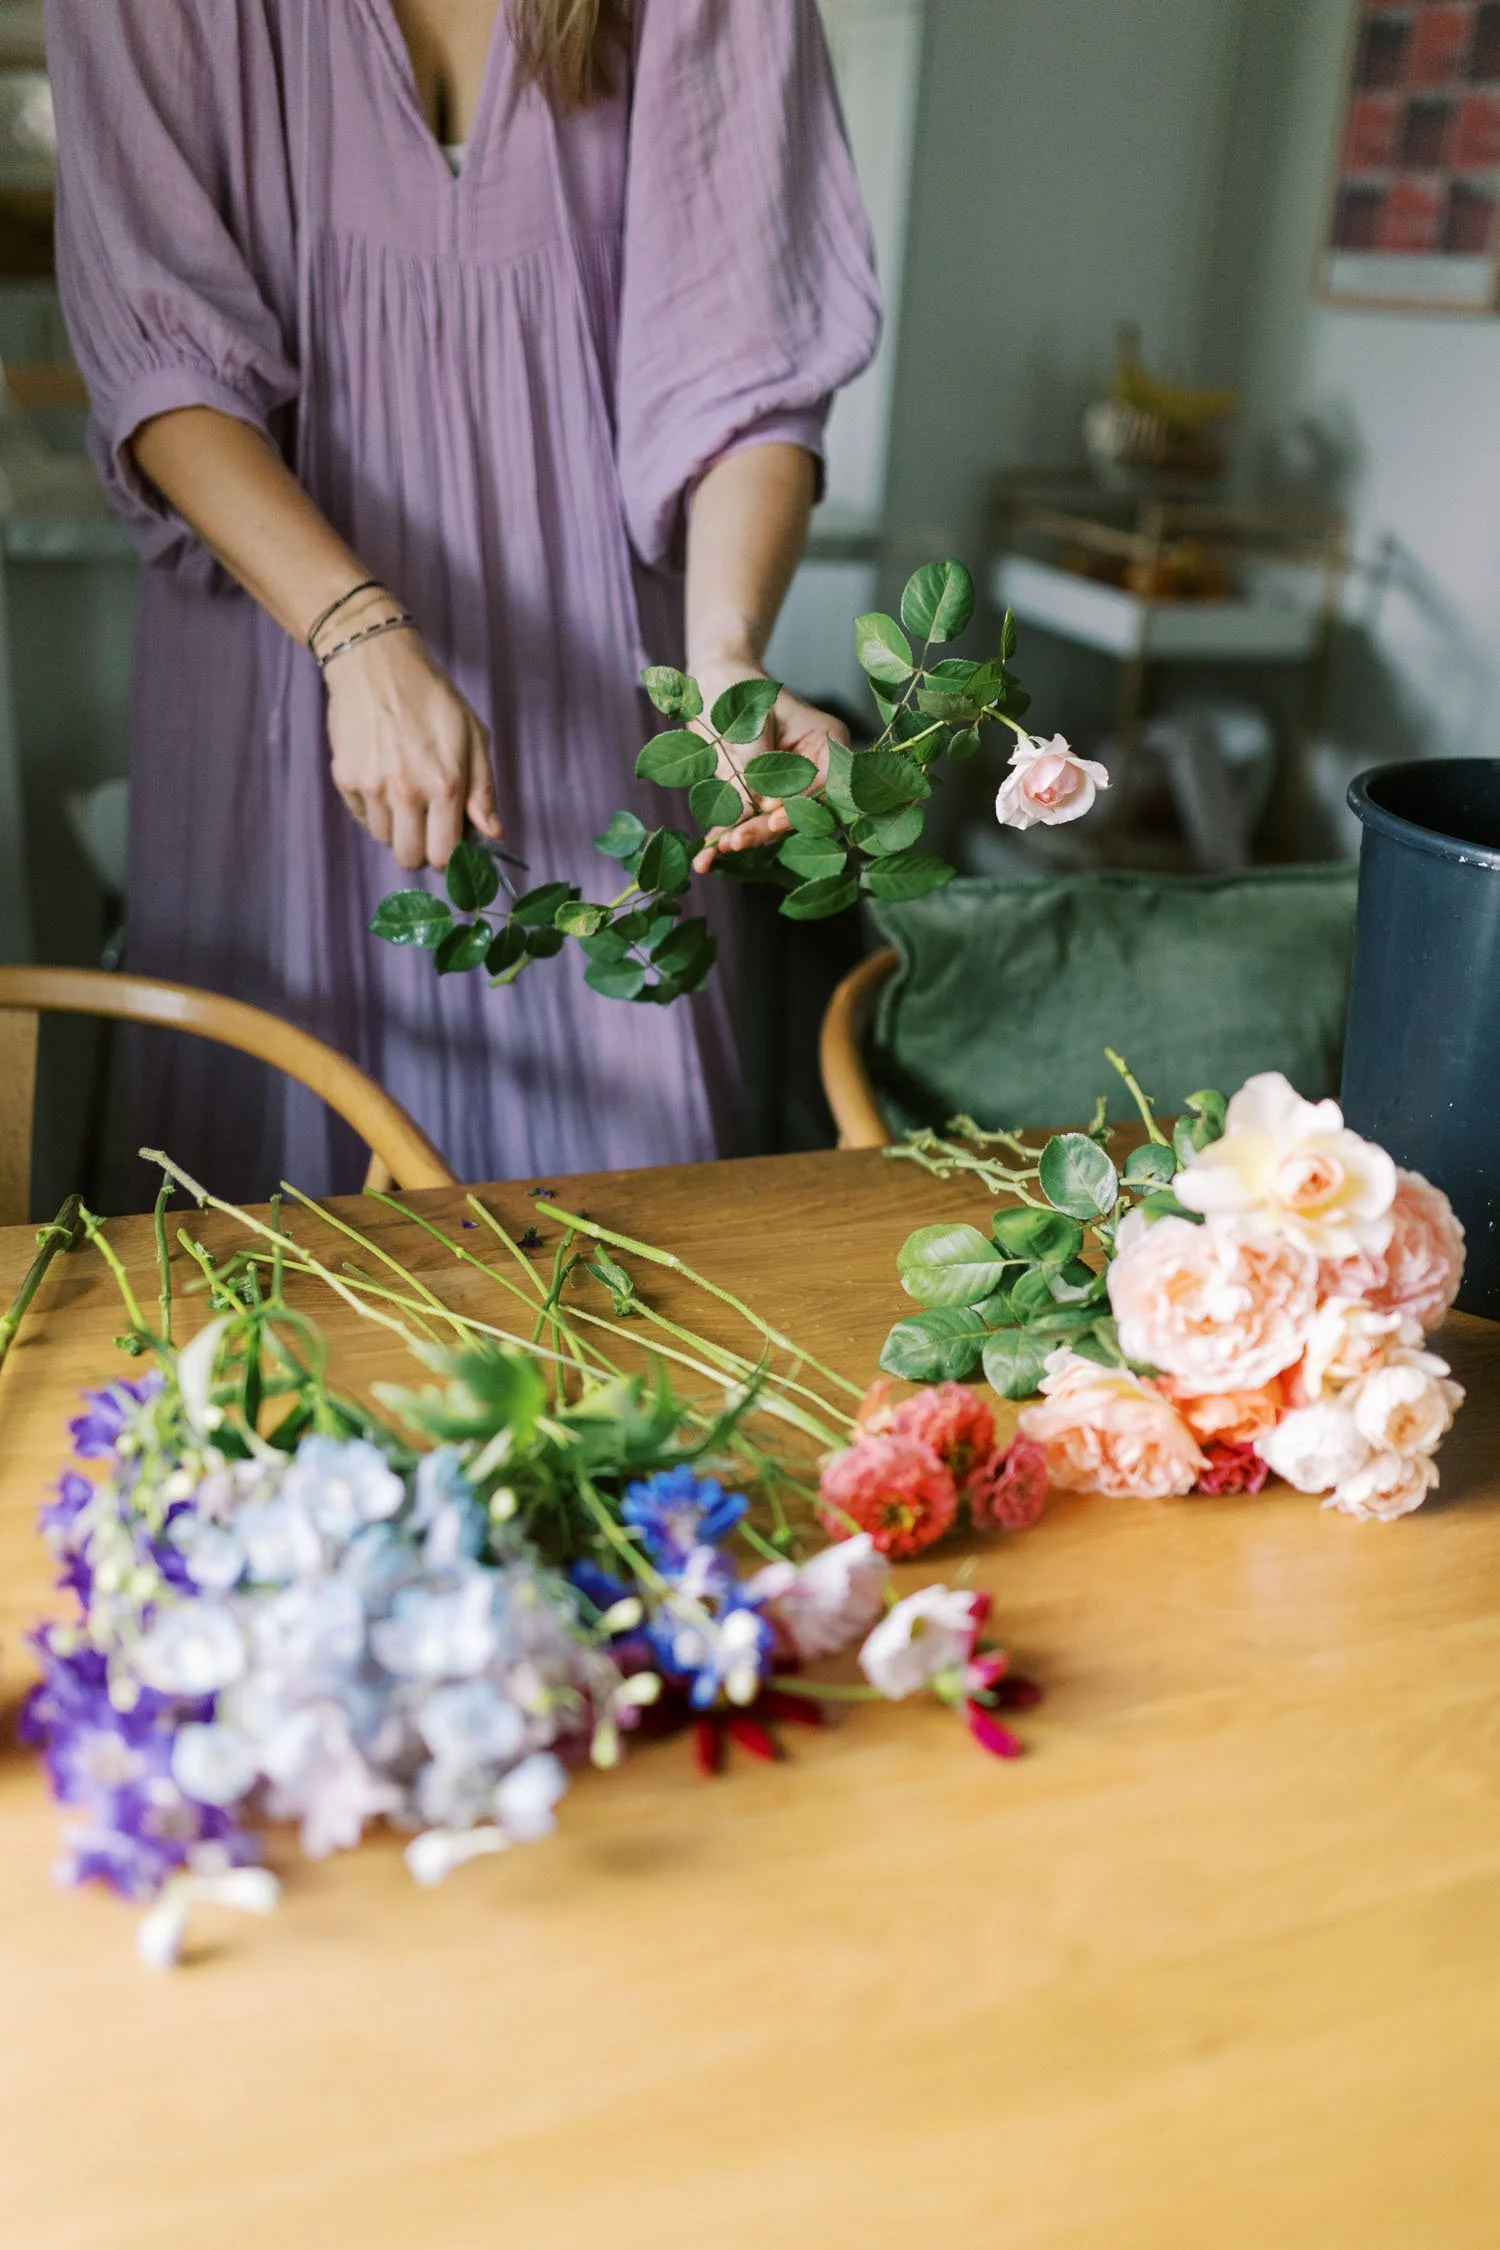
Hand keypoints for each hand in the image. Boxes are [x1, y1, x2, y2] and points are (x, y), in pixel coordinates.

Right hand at [325, 628, 501, 871]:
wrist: (376, 663)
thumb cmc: (432, 697)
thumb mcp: (473, 737)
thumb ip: (483, 791)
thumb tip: (493, 834)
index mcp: (444, 785)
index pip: (444, 854)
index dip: (449, 856)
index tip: (450, 843)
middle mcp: (405, 792)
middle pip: (409, 858)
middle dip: (421, 849)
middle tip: (426, 826)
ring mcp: (371, 787)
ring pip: (384, 839)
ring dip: (397, 828)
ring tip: (404, 793)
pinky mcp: (345, 779)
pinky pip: (362, 817)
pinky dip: (374, 809)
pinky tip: (384, 780)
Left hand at [689, 659, 850, 875]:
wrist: (714, 683)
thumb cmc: (739, 690)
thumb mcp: (749, 722)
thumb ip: (756, 765)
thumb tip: (756, 810)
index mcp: (827, 745)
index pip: (823, 786)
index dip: (799, 806)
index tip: (773, 818)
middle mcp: (813, 772)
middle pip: (797, 811)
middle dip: (765, 830)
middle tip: (737, 841)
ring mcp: (785, 788)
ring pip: (770, 824)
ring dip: (745, 837)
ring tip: (718, 848)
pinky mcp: (757, 798)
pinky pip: (745, 822)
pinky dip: (724, 837)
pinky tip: (705, 860)